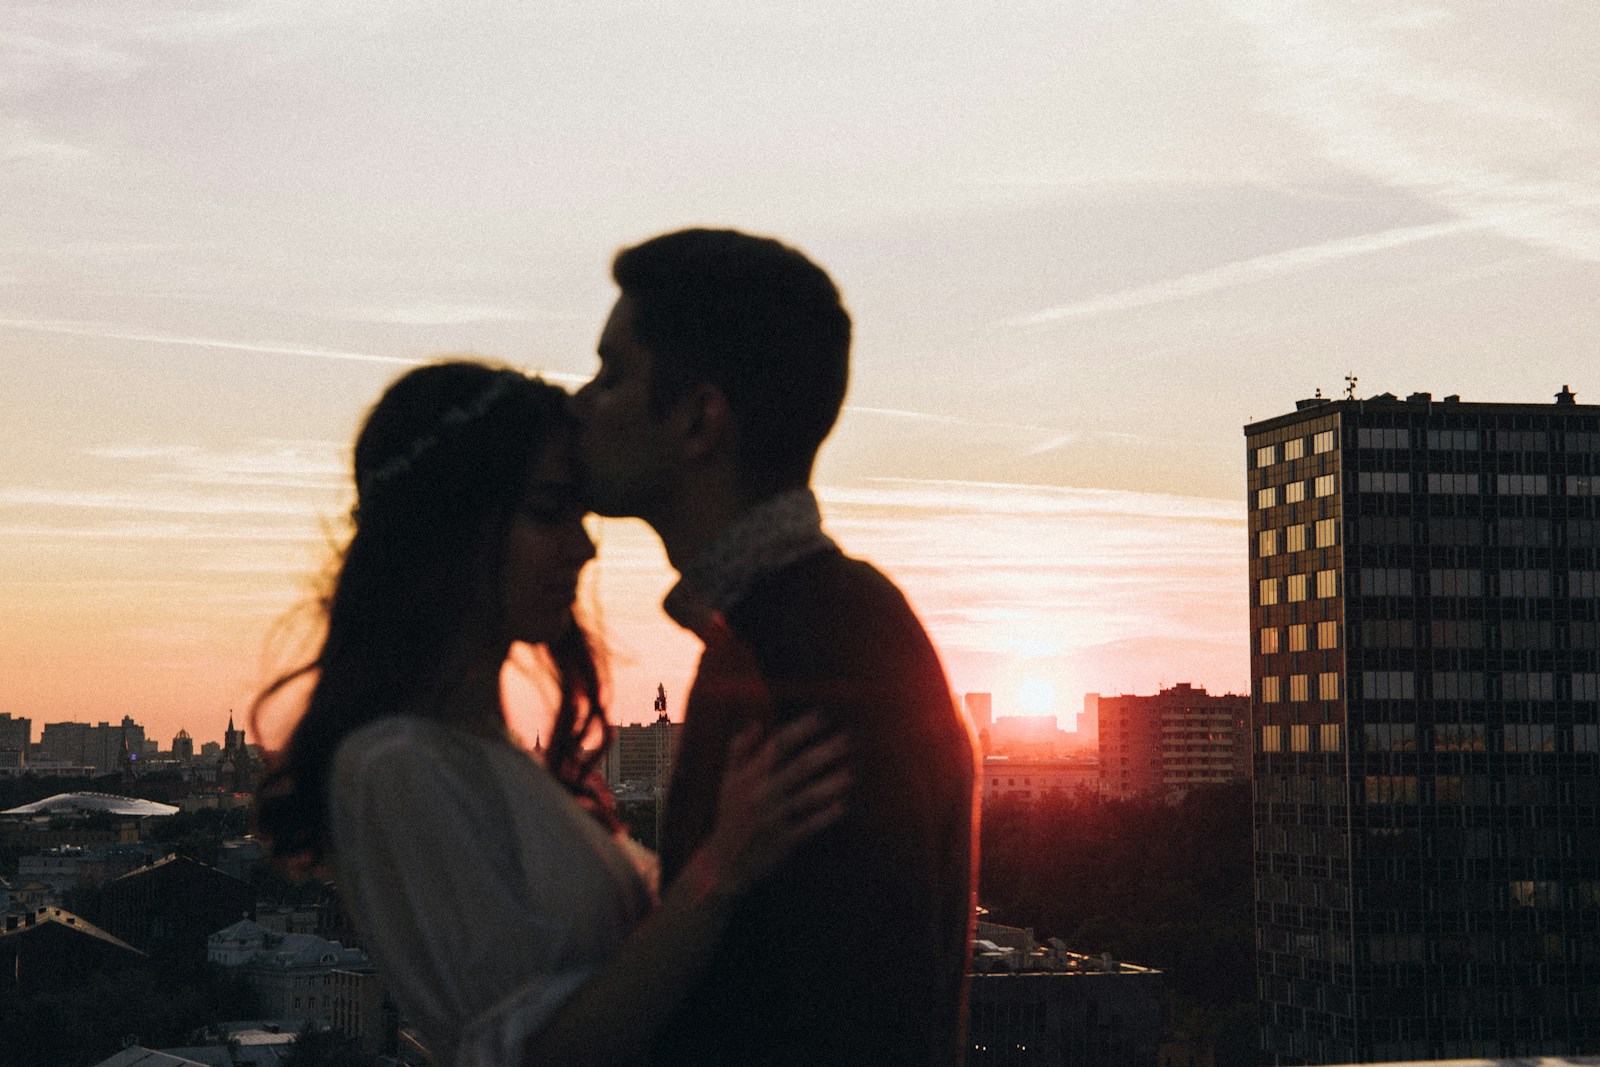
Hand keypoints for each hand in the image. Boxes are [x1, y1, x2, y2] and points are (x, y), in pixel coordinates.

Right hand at [695, 714, 851, 898]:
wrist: (724, 862)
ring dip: (831, 783)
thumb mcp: (727, 781)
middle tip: (848, 739)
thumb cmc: (730, 816)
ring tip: (851, 773)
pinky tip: (843, 805)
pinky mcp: (782, 840)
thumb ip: (738, 750)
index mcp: (749, 776)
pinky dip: (826, 815)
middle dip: (825, 751)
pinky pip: (809, 825)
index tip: (822, 716)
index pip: (778, 745)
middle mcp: (761, 794)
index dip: (800, 729)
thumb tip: (756, 724)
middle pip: (799, 767)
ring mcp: (773, 818)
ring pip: (808, 796)